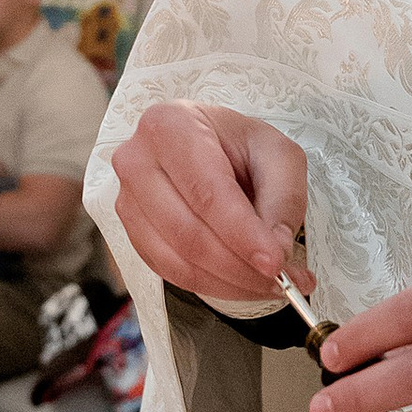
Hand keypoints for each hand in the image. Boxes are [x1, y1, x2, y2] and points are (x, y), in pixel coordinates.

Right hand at [108, 101, 311, 305]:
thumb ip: (283, 198)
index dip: (242, 233)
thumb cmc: (238, 145)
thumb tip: (276, 249)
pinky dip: (212, 285)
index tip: (275, 261)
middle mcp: (137, 161)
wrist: (209, 147)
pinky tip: (243, 282)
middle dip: (239, 266)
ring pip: (177, 260)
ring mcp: (128, 200)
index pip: (206, 192)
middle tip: (281, 280)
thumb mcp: (277, 153)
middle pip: (187, 232)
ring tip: (271, 284)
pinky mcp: (132, 232)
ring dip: (229, 283)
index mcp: (170, 126)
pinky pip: (170, 272)